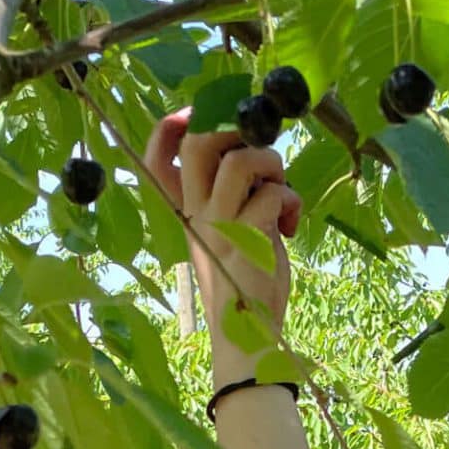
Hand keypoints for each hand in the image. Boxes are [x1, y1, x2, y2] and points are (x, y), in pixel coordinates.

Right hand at [143, 107, 303, 350]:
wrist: (246, 333)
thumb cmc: (241, 278)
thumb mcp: (226, 231)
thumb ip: (230, 195)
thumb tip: (250, 150)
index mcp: (184, 211)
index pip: (156, 159)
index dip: (171, 127)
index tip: (196, 116)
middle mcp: (195, 214)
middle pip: (198, 143)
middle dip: (234, 129)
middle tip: (255, 146)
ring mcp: (220, 226)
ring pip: (240, 160)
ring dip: (271, 162)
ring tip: (279, 185)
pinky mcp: (249, 239)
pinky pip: (275, 194)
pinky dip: (292, 201)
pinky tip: (291, 224)